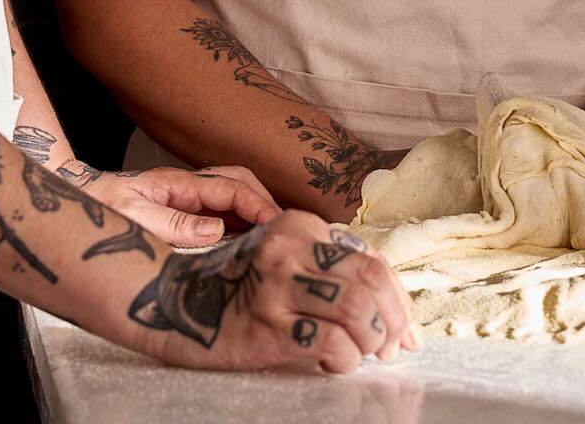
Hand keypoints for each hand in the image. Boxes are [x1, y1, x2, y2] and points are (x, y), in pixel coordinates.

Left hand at [91, 164, 280, 247]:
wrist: (77, 200)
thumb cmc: (101, 207)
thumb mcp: (133, 215)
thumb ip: (173, 222)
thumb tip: (216, 229)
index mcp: (179, 184)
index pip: (231, 186)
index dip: (258, 204)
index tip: (277, 226)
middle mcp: (187, 188)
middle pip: (239, 183)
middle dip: (265, 202)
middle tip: (283, 234)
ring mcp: (186, 199)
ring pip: (232, 199)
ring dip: (255, 215)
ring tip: (272, 244)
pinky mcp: (182, 214)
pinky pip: (219, 215)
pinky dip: (239, 227)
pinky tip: (246, 248)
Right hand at [123, 212, 419, 373]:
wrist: (179, 304)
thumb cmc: (241, 284)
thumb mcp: (285, 257)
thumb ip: (331, 266)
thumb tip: (390, 305)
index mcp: (299, 225)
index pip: (371, 259)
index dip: (398, 298)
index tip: (406, 328)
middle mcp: (289, 247)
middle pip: (369, 282)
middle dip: (392, 320)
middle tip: (391, 346)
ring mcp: (277, 286)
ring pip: (357, 311)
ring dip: (370, 341)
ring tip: (361, 353)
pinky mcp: (268, 326)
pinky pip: (331, 343)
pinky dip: (344, 358)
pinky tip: (329, 360)